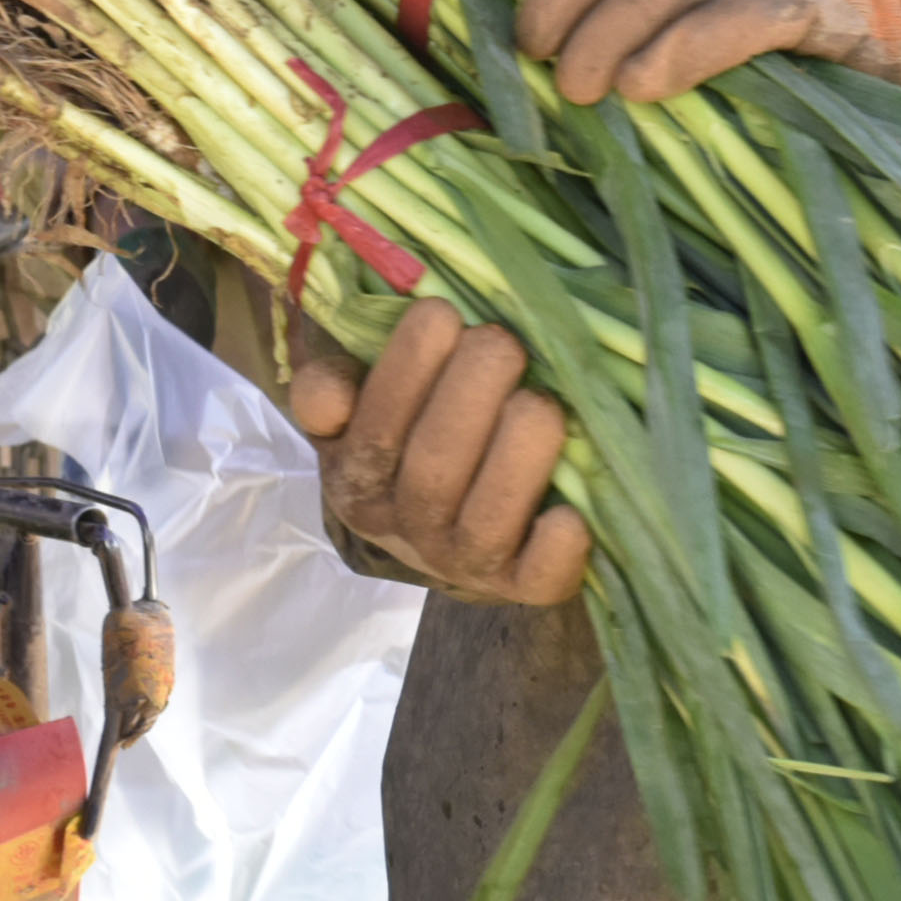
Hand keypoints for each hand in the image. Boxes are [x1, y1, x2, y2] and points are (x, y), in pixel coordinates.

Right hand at [289, 301, 589, 605]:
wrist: (444, 533)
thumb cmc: (407, 443)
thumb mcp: (354, 414)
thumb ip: (329, 392)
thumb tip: (331, 396)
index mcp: (357, 478)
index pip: (373, 428)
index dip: (407, 370)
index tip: (442, 313)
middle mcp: (404, 528)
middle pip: (434, 470)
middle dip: (473, 395)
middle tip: (504, 344)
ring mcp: (463, 562)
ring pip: (486, 522)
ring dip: (518, 458)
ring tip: (542, 404)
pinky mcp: (521, 586)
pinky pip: (538, 580)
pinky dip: (556, 551)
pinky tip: (570, 514)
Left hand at [495, 0, 881, 105]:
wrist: (891, 37)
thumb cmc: (773, 34)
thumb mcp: (702, 5)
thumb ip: (638, 9)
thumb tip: (544, 53)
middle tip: (534, 51)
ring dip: (610, 33)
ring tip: (579, 87)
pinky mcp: (803, 4)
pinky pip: (736, 20)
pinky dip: (682, 52)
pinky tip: (645, 85)